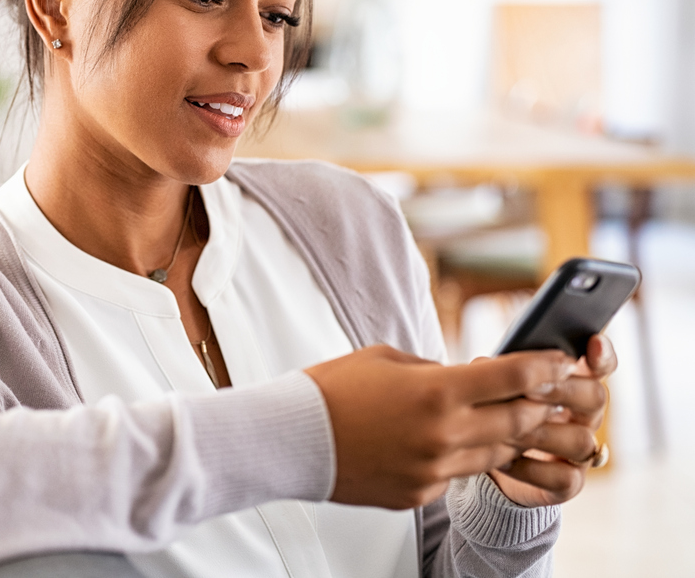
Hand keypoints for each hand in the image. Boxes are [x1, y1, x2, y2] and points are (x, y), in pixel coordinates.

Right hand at [304, 344, 574, 509]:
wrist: (293, 438)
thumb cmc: (333, 389)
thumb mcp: (387, 359)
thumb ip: (434, 370)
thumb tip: (463, 378)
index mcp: (437, 391)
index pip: (513, 377)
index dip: (544, 367)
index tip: (559, 361)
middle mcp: (444, 434)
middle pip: (517, 420)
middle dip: (538, 404)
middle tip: (547, 392)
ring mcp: (434, 469)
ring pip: (495, 454)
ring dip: (505, 434)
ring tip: (503, 417)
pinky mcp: (420, 493)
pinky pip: (457, 475)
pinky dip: (461, 457)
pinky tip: (443, 442)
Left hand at [488, 334, 617, 506]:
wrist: (480, 458)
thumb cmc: (491, 409)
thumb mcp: (493, 384)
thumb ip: (500, 371)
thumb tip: (485, 365)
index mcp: (571, 383)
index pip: (600, 365)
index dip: (601, 355)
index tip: (592, 342)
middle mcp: (584, 416)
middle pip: (596, 397)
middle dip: (562, 390)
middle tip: (529, 387)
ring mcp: (579, 451)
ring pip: (582, 440)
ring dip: (541, 432)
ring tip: (505, 429)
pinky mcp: (567, 483)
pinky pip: (564, 477)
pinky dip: (532, 467)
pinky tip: (503, 459)